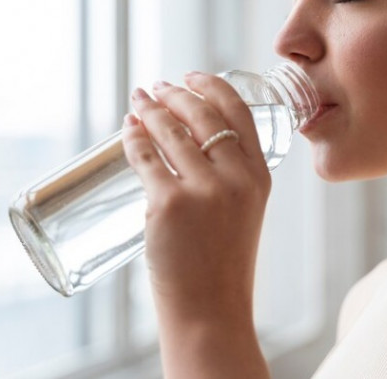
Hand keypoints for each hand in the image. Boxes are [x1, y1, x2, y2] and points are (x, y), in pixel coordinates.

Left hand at [121, 71, 270, 324]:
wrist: (211, 309)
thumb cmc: (223, 265)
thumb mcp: (244, 212)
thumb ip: (230, 178)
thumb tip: (185, 142)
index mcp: (259, 176)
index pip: (239, 113)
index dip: (212, 87)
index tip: (192, 76)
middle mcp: (236, 178)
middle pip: (202, 115)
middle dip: (175, 94)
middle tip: (156, 88)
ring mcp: (203, 190)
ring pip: (170, 132)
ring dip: (150, 110)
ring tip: (138, 102)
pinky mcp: (169, 205)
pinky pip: (145, 158)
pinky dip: (132, 138)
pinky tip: (127, 129)